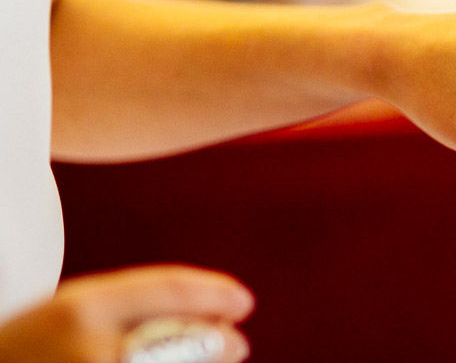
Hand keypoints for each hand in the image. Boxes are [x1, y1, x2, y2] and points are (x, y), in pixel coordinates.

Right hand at [0, 266, 252, 362]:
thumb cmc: (23, 349)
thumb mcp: (62, 314)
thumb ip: (122, 310)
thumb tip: (206, 314)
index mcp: (79, 308)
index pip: (167, 289)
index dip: (214, 293)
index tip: (243, 302)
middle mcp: (91, 349)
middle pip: (183, 339)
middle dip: (219, 342)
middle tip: (237, 343)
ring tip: (222, 358)